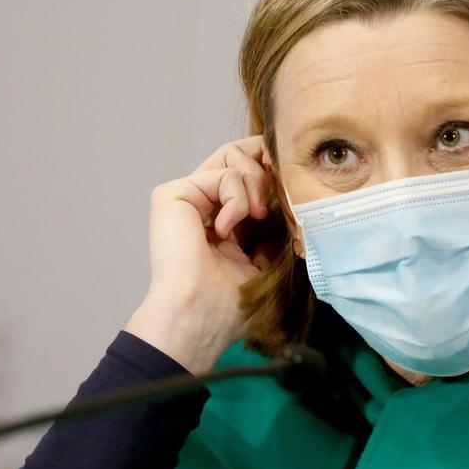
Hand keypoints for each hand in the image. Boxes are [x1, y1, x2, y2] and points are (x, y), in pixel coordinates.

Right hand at [125, 136, 273, 373]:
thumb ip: (275, 227)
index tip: (293, 192)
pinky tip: (226, 230)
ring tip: (256, 217)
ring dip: (256, 185)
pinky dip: (236, 199)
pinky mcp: (172, 194)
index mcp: (222, 219)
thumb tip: (296, 200)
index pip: (251, 175)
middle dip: (269, 169)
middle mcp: (202, 204)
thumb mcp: (266, 258)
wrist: (202, 314)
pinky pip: (222, 174)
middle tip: (276, 201)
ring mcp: (187, 198)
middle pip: (242, 155)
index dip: (275, 173)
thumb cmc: (232, 301)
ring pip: (234, 158)